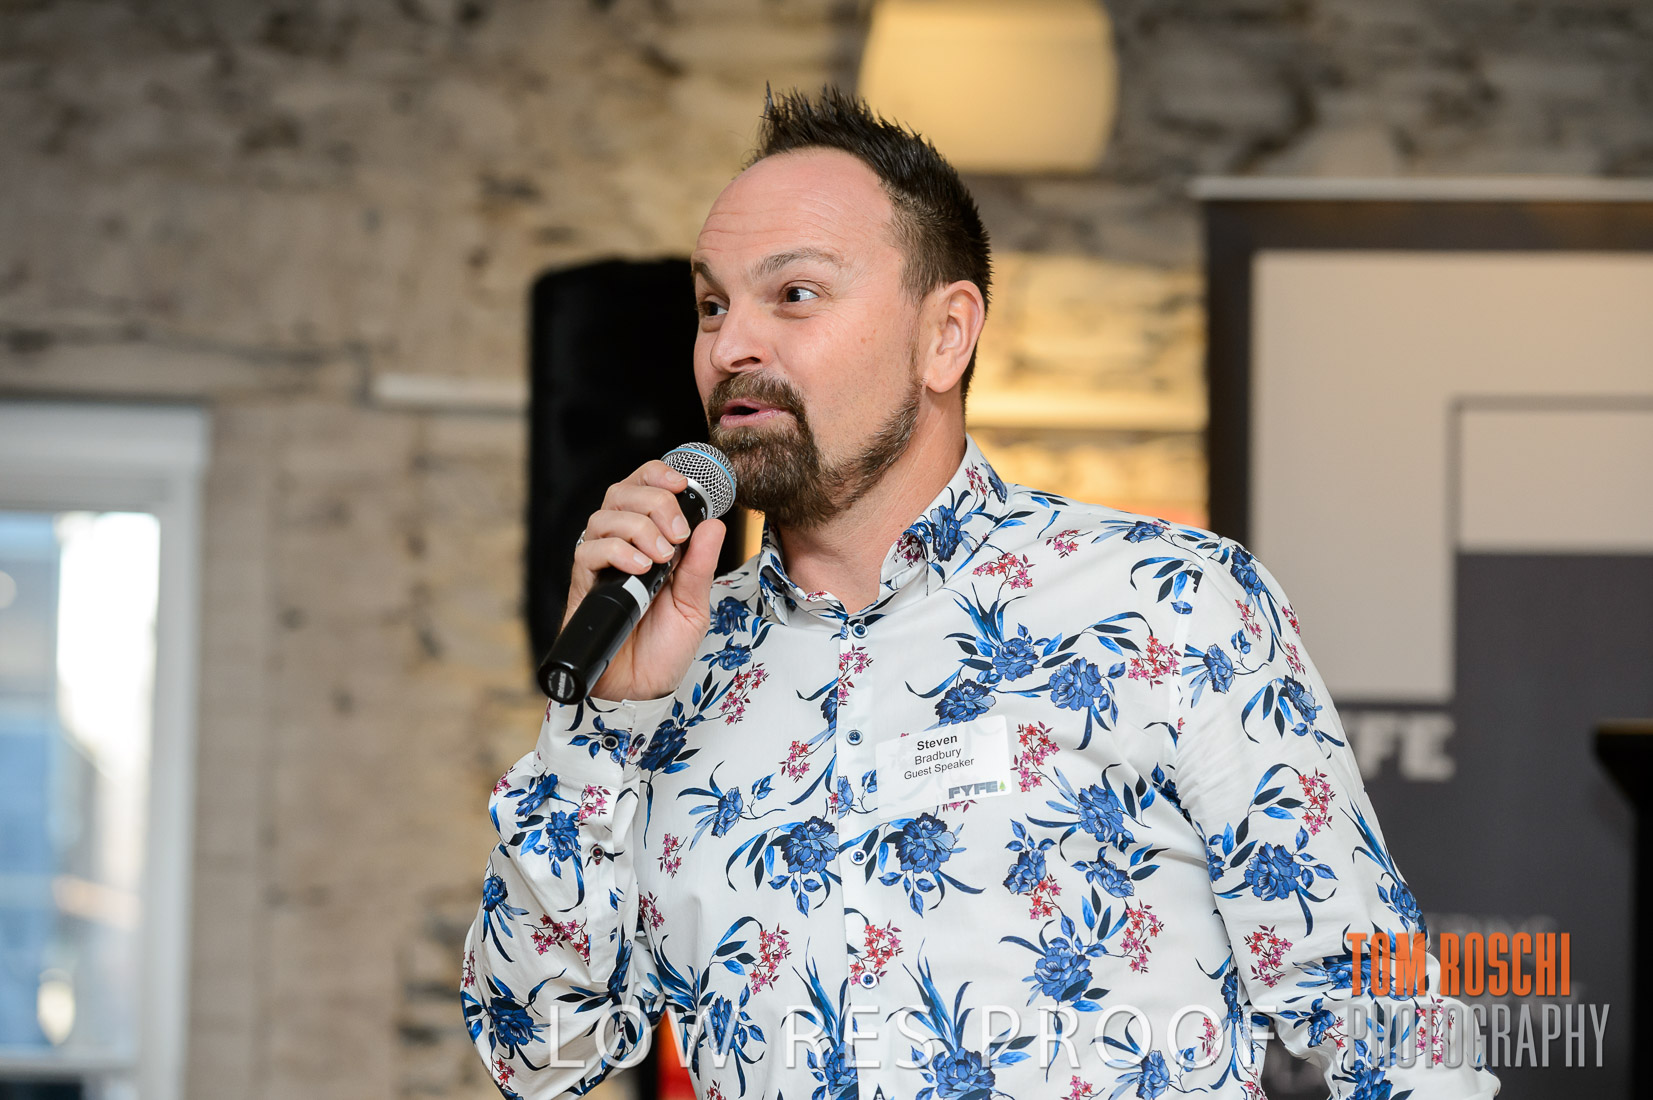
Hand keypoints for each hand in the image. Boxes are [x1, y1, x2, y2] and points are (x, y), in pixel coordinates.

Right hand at [564, 459, 726, 701]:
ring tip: (662, 558)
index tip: (684, 484)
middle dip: (655, 501)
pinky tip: (641, 568)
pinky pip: (589, 550)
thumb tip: (714, 523)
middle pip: (622, 492)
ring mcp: (602, 565)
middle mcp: (624, 547)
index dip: (659, 474)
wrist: (640, 690)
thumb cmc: (664, 649)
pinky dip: (618, 550)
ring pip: (605, 516)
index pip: (644, 488)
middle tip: (677, 534)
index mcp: (651, 543)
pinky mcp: (585, 585)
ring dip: (639, 527)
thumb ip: (701, 565)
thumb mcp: (694, 605)